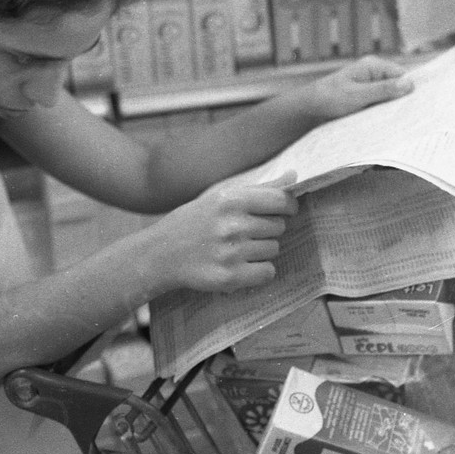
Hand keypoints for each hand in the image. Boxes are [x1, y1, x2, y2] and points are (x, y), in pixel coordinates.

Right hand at [147, 174, 298, 294]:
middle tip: (245, 232)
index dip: (289, 206)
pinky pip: (267, 272)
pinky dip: (259, 271)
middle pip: (279, 227)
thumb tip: (294, 176)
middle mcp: (232, 225)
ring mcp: (231, 253)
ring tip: (237, 248)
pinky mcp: (229, 277)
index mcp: (231, 200)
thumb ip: (259, 188)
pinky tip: (241, 265)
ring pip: (274, 250)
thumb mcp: (221, 197)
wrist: (161, 254)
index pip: (281, 201)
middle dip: (268, 229)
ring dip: (261, 250)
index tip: (286, 211)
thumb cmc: (195, 221)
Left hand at [302, 55, 412, 120]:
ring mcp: (370, 85)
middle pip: (398, 86)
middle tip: (411, 117)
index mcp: (373, 66)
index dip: (411, 89)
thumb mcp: (357, 95)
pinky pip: (381, 103)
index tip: (419, 105)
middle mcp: (374, 74)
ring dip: (392, 107)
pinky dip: (384, 111)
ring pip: (390, 96)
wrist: (309, 108)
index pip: (402, 75)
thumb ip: (383, 90)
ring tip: (400, 122)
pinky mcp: (366, 97)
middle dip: (402, 100)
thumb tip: (409, 85)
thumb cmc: (329, 98)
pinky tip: (387, 122)